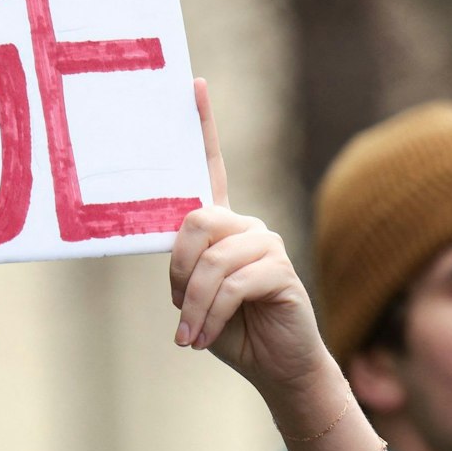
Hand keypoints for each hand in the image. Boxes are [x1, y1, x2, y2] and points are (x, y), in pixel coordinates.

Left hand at [169, 80, 336, 395]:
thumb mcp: (194, 295)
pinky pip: (233, 285)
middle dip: (178, 270)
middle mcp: (247, 227)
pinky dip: (210, 315)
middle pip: (197, 220)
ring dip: (193, 305)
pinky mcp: (281, 270)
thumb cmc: (231, 330)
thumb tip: (170, 240)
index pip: (211, 166)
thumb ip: (184, 264)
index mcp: (224, 226)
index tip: (193, 83)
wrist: (275, 368)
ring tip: (190, 335)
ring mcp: (268, 245)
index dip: (204, 124)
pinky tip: (205, 338)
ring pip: (212, 261)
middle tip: (178, 309)